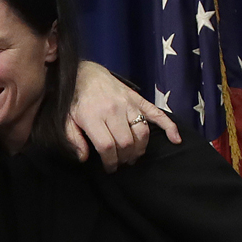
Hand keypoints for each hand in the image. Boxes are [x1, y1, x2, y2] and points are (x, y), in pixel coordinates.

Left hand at [66, 61, 181, 171]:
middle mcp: (113, 110)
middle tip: (121, 162)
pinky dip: (169, 127)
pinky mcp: (138, 99)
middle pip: (127, 142)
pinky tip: (175, 139)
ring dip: (140, 149)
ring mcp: (128, 104)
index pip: (107, 146)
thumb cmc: (74, 99)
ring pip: (142, 132)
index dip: (110, 161)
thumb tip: (84, 158)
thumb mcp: (66, 120)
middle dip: (125, 158)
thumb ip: (74, 139)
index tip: (110, 168)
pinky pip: (157, 114)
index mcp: (93, 117)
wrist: (84, 73)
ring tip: (133, 156)